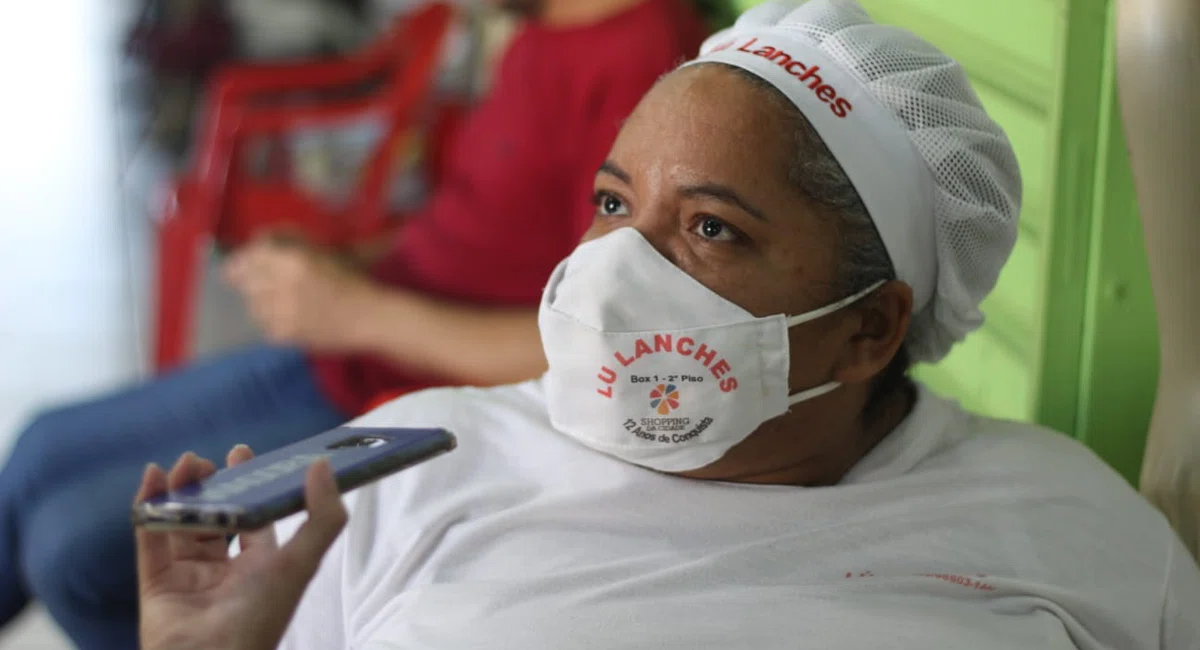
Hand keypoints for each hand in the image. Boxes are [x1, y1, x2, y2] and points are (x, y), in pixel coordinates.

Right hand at [135, 446, 347, 649]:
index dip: (249, 487)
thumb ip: (322, 517)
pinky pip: (148, 539)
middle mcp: (225, 572)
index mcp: (262, 568)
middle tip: (204, 459)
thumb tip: (323, 465)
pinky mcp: (155, 584)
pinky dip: (147, 507)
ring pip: (180, 523)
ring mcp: (188, 577)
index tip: (240, 452)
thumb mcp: (301, 563)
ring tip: (185, 462)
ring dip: (180, 490)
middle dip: (209, 484)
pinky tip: (152, 477)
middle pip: (214, 517)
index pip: (255, 520)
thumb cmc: (262, 617)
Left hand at [224, 237, 379, 349]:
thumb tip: (256, 237)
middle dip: (251, 282)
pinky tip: (294, 318)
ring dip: (263, 303)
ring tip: (285, 303)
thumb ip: (287, 239)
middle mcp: (283, 285)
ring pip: (252, 305)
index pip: (249, 256)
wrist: (368, 316)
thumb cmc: (348, 279)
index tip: (238, 266)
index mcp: (293, 260)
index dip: (241, 260)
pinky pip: (264, 325)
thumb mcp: (320, 250)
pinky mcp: (283, 334)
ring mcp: (281, 312)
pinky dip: (274, 322)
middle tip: (267, 286)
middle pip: (245, 282)